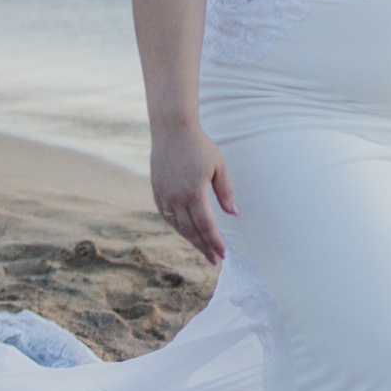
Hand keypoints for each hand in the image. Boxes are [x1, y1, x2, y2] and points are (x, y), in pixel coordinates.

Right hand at [149, 124, 236, 263]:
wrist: (172, 130)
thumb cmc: (200, 146)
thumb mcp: (219, 166)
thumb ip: (226, 191)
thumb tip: (233, 214)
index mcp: (194, 192)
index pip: (206, 226)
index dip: (215, 242)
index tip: (223, 254)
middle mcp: (176, 197)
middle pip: (191, 231)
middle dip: (204, 247)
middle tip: (214, 260)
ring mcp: (164, 195)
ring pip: (178, 226)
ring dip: (191, 240)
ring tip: (203, 249)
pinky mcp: (157, 191)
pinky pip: (167, 216)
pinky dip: (178, 227)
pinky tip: (186, 232)